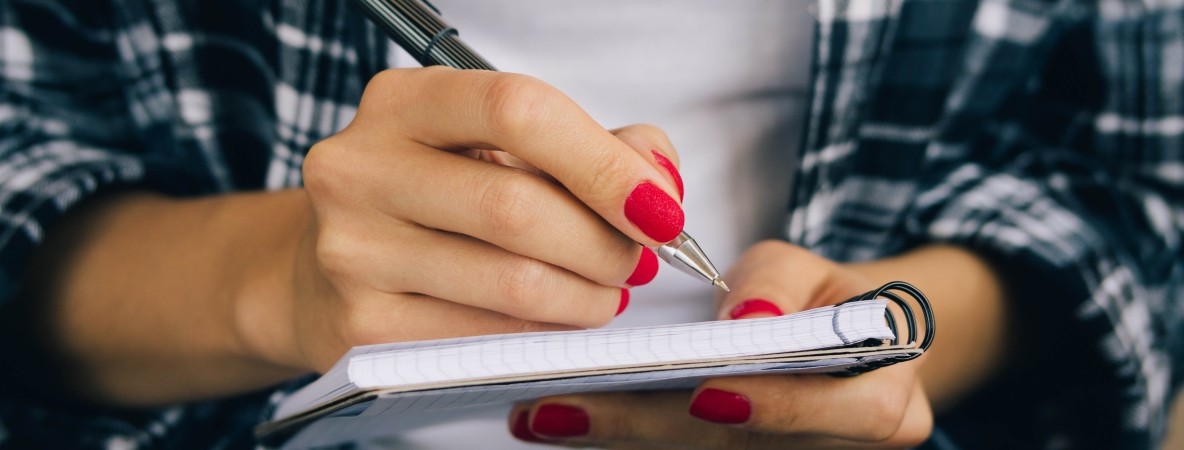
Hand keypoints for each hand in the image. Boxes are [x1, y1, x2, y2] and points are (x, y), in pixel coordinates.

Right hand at [240, 67, 686, 372]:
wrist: (324, 268)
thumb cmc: (432, 197)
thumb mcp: (497, 147)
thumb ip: (588, 147)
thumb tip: (656, 186)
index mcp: (401, 102)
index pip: (518, 110)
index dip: (604, 163)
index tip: (659, 209)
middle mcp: (361, 168)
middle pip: (518, 208)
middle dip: (604, 244)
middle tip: (635, 260)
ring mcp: (352, 251)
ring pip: (512, 283)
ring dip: (587, 297)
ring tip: (603, 291)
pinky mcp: (362, 327)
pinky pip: (488, 338)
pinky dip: (544, 334)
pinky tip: (554, 319)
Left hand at [506, 241, 931, 448]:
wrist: (833, 345)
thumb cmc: (817, 301)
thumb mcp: (808, 269)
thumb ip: (780, 285)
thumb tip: (747, 318)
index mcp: (884, 402)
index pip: (839, 413)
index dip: (775, 407)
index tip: (705, 393)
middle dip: (649, 428)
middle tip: (562, 406)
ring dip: (620, 440)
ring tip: (542, 414)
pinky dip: (625, 440)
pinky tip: (565, 422)